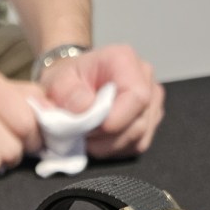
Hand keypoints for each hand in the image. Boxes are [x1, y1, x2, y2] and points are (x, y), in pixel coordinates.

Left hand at [39, 44, 164, 157]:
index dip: (115, 120)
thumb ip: (69, 94)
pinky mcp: (150, 121)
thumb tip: (86, 109)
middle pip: (138, 124)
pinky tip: (99, 138)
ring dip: (107, 145)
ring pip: (138, 139)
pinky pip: (136, 145)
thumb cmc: (68, 81)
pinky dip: (114, 148)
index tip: (89, 129)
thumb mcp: (57, 82)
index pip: (137, 97)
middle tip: (81, 133)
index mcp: (125, 60)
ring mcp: (152, 101)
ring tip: (87, 134)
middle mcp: (145, 78)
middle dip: (105, 137)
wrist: (72, 84)